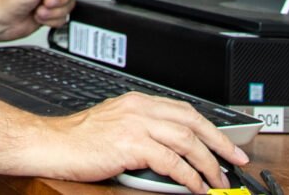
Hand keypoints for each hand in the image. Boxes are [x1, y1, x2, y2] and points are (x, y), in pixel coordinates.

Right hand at [41, 93, 249, 194]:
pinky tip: (195, 187)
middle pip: (193, 122)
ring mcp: (135, 125)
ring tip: (218, 182)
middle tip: (237, 161)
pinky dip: (189, 176)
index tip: (227, 145)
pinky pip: (171, 161)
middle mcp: (139, 109)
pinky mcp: (130, 145)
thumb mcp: (115, 127)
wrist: (51, 144)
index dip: (211, 129)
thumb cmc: (78, 141)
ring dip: (208, 164)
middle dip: (220, 143)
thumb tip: (174, 152)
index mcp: (137, 102)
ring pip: (187, 141)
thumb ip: (144, 132)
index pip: (185, 111)